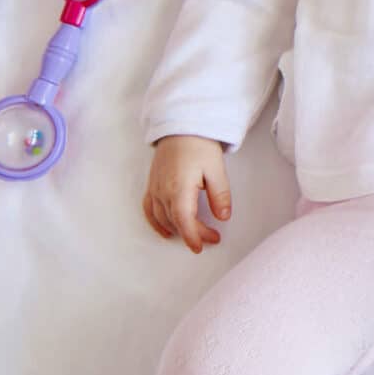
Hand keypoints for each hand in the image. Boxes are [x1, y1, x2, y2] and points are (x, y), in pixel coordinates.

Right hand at [144, 135, 230, 253]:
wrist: (180, 128)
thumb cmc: (199, 146)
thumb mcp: (216, 169)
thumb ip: (220, 195)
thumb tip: (223, 217)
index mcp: (179, 188)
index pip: (184, 220)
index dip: (193, 236)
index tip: (202, 246)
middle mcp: (163, 191)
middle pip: (176, 221)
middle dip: (194, 233)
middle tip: (212, 237)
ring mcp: (155, 188)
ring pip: (162, 218)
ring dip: (177, 230)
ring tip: (195, 235)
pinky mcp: (152, 185)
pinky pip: (149, 209)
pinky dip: (156, 223)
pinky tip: (167, 231)